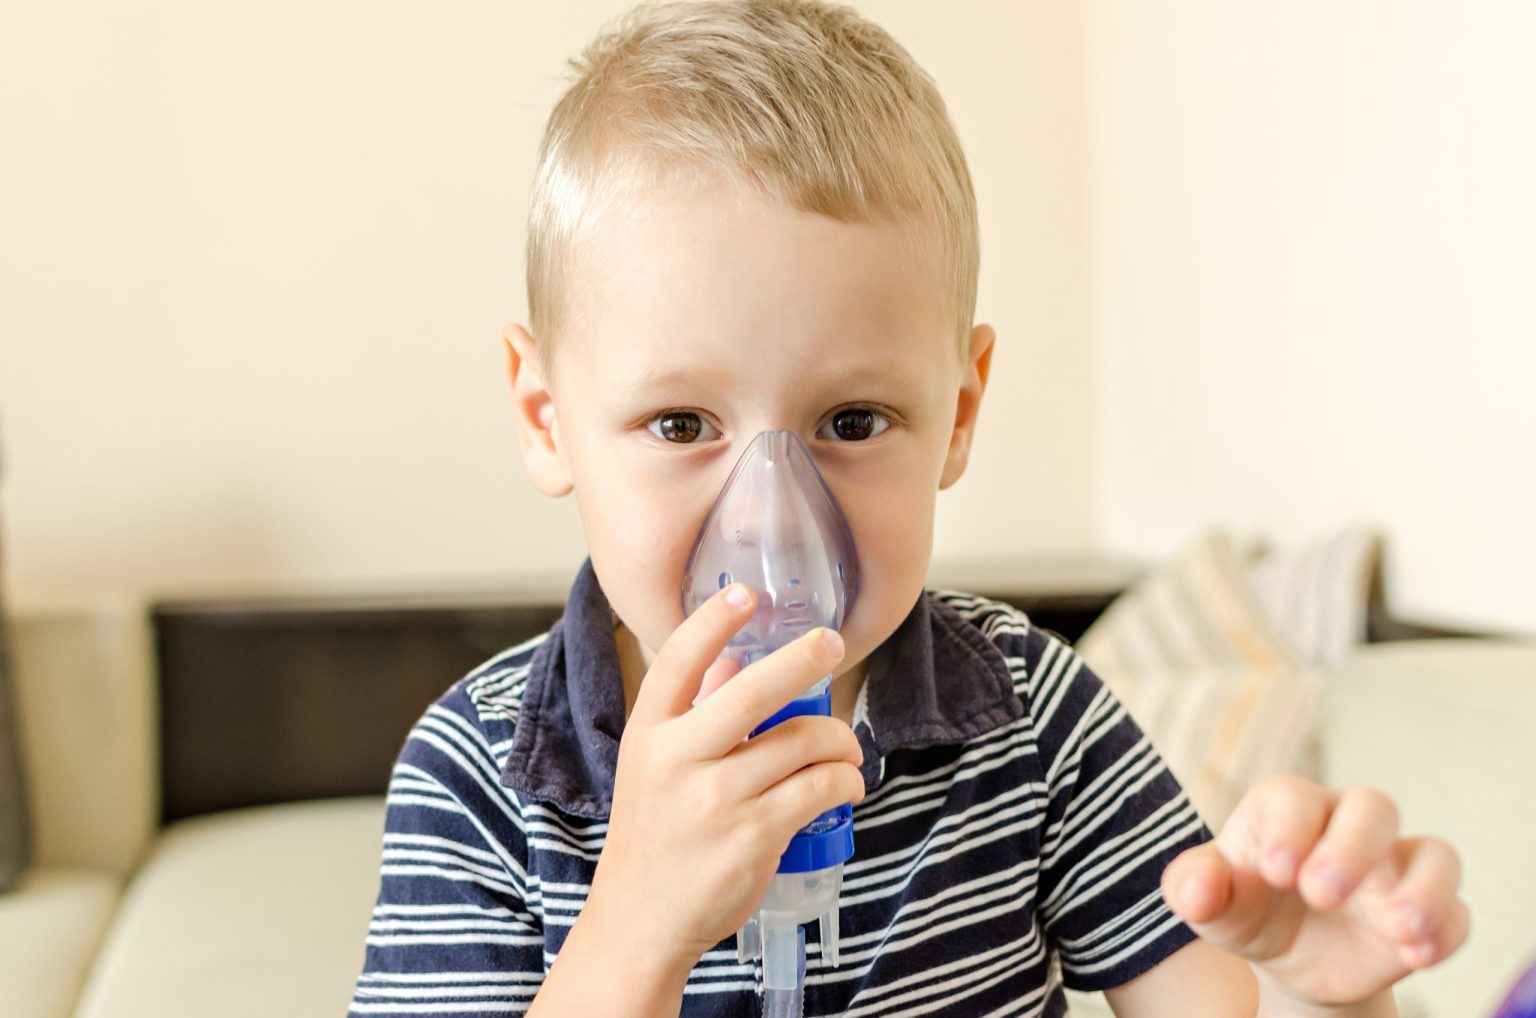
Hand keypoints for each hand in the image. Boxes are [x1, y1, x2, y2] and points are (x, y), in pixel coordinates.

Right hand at [585, 583, 865, 970]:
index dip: (711, 622)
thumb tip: (735, 662)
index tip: (744, 593)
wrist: (644, 919)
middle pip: (752, 690)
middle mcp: (677, 759)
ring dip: (839, 740)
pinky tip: (846, 783)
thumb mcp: (655, 766)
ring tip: (847, 749)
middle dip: (802, 659)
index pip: (677, 662)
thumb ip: (694, 713)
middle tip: (830, 644)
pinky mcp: (754, 835)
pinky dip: (845, 780)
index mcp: (648, 734)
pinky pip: (818, 788)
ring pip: (801, 741)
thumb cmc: (656, 835)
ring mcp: (716, 798)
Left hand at [1161, 775, 1468, 1007]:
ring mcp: (1395, 867)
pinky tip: (1414, 955)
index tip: (1275, 871)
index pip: (1294, 796)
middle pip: (1374, 807)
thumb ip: (1194, 888)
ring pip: (1434, 853)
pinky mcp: (1429, 911)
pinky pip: (1456, 912)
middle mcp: (1349, 825)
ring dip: (1422, 888)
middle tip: (1321, 895)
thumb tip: (1195, 890)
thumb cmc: (1247, 909)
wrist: (1290, 959)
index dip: (1288, 827)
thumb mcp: (1213, 904)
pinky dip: (1443, 929)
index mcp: (1288, 809)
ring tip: (1394, 926)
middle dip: (1353, 847)